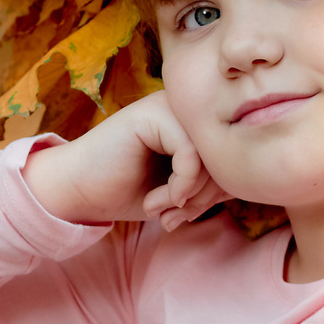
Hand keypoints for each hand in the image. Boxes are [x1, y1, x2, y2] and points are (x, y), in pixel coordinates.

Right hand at [20, 93, 228, 232]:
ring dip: (190, 195)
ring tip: (163, 210)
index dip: (218, 193)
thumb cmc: (127, 191)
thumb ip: (212, 183)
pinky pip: (190, 153)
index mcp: (193, 122)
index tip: (186, 215)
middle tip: (175, 217)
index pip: (231, 155)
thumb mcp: (180, 192)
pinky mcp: (154, 113)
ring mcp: (169, 106)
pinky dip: (179, 186)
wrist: (77, 191)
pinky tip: (156, 201)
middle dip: (204, 197)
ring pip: (211, 155)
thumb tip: (246, 181)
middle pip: (225, 154)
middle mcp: (185, 108)